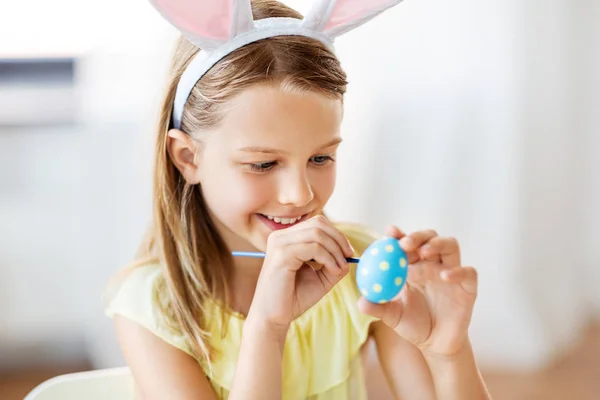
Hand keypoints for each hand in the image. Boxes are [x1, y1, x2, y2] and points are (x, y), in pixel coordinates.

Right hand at [248, 215, 353, 331]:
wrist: (273, 318)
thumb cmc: (293, 298)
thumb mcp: (320, 277)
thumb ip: (334, 262)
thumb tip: (349, 252)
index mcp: (287, 238)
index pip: (317, 223)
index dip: (337, 235)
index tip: (348, 253)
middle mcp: (280, 237)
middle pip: (318, 224)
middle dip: (339, 240)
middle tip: (349, 257)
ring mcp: (279, 244)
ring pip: (317, 234)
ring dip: (335, 251)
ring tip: (339, 269)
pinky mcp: (281, 255)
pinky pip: (313, 247)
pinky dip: (328, 258)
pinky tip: (332, 271)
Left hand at [358, 226, 477, 356]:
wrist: (436, 344)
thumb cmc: (413, 325)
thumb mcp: (392, 315)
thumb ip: (378, 307)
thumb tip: (361, 302)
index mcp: (413, 265)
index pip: (407, 242)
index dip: (399, 235)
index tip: (390, 232)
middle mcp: (433, 264)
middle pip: (430, 237)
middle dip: (417, 236)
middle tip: (405, 244)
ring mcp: (451, 273)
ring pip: (451, 246)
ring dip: (438, 244)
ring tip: (424, 252)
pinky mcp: (467, 286)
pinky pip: (469, 272)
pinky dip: (458, 271)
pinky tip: (444, 277)